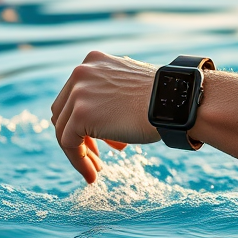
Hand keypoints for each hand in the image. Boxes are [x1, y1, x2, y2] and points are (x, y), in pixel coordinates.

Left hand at [51, 51, 159, 182]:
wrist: (174, 102)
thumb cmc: (161, 98)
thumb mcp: (127, 86)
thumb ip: (107, 95)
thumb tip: (94, 120)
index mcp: (93, 61)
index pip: (73, 95)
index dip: (81, 120)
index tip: (97, 140)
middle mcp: (80, 72)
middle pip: (63, 112)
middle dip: (78, 136)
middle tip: (96, 156)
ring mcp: (78, 92)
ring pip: (63, 130)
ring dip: (80, 153)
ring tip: (96, 169)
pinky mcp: (80, 114)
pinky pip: (69, 144)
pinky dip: (78, 162)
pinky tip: (93, 175)